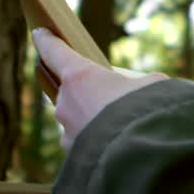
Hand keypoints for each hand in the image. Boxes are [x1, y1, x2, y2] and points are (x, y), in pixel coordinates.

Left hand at [31, 28, 166, 150]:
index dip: (47, 41)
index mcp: (80, 78)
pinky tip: (122, 151)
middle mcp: (66, 104)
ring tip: (124, 130)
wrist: (144, 159)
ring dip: (95, 123)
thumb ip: (140, 85)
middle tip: (115, 100)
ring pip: (79, 122)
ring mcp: (68, 134)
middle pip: (72, 92)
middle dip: (90, 95)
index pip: (55, 52)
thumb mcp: (154, 85)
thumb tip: (143, 94)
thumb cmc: (148, 111)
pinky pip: (87, 147)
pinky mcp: (74, 160)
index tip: (39, 33)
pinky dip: (100, 146)